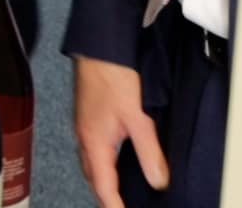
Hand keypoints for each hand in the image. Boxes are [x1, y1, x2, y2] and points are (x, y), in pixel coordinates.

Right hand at [73, 55, 168, 207]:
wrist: (99, 49)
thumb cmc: (113, 77)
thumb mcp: (139, 118)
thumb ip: (149, 152)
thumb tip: (158, 180)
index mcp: (94, 142)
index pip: (103, 186)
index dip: (113, 205)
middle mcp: (84, 137)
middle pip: (93, 177)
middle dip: (105, 195)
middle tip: (119, 206)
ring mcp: (84, 126)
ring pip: (91, 162)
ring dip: (103, 179)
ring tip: (118, 190)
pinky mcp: (87, 116)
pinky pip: (92, 148)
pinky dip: (103, 162)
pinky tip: (114, 159)